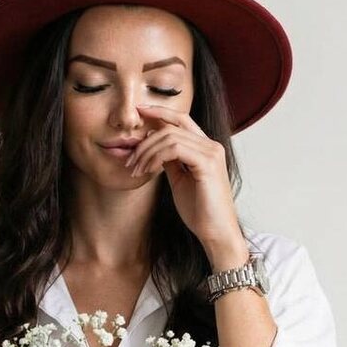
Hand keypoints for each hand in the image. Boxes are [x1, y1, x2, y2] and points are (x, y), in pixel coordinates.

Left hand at [125, 104, 241, 250]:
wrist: (215, 233)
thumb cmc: (200, 211)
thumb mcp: (180, 180)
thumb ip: (171, 161)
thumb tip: (155, 146)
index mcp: (206, 147)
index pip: (182, 119)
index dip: (159, 113)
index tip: (139, 114)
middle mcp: (211, 145)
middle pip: (172, 126)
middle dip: (146, 140)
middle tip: (131, 160)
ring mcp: (211, 153)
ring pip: (170, 136)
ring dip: (147, 152)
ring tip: (136, 170)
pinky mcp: (207, 164)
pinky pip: (174, 149)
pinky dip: (156, 157)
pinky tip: (148, 171)